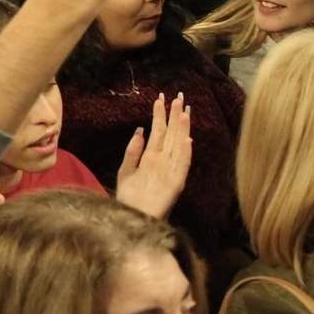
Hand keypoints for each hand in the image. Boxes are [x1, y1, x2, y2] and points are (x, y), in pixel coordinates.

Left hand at [114, 94, 191, 219]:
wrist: (133, 216)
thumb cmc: (130, 197)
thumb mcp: (126, 171)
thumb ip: (132, 151)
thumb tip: (140, 131)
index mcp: (151, 158)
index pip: (158, 132)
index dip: (160, 116)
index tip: (161, 99)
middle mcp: (163, 161)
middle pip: (171, 135)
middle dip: (173, 116)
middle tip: (177, 97)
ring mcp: (170, 171)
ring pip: (178, 146)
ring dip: (182, 130)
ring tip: (184, 112)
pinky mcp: (175, 183)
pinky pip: (181, 166)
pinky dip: (184, 154)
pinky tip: (187, 141)